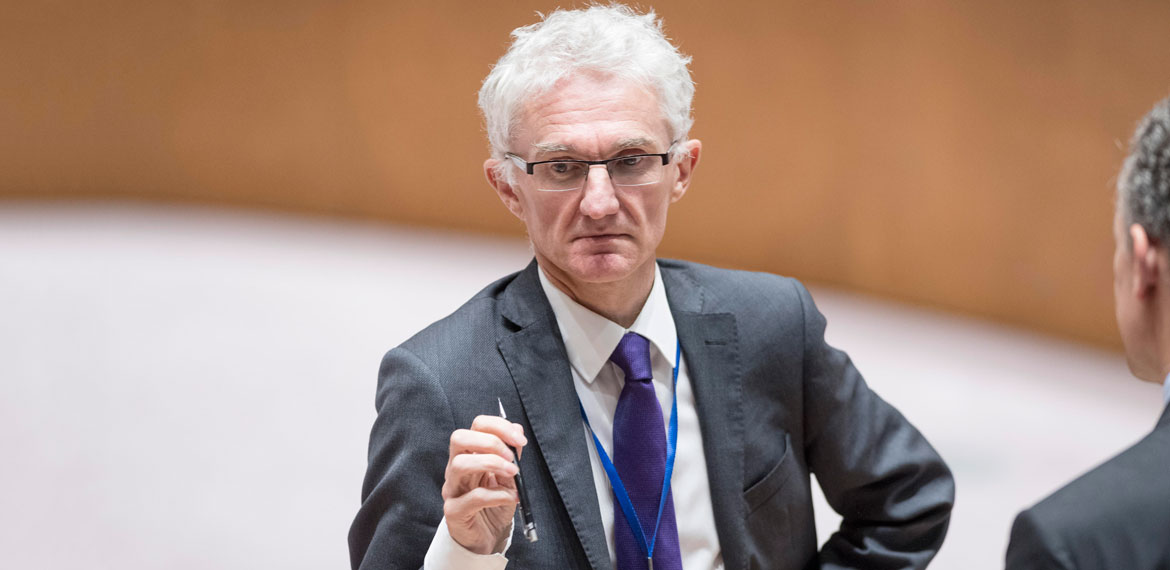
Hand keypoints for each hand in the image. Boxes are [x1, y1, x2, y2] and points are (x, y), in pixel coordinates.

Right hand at [443, 415, 527, 554]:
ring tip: (512, 474)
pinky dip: (496, 495)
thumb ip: (511, 454)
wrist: (486, 538)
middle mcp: (456, 468)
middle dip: (490, 442)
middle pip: (460, 438)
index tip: (520, 440)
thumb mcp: (508, 476)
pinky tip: (510, 498)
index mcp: (469, 454)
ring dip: (491, 464)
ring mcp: (452, 489)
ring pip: (460, 464)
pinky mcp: (454, 511)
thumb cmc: (494, 505)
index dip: (499, 427)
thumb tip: (517, 431)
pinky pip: (472, 498)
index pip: (476, 426)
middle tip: (511, 457)